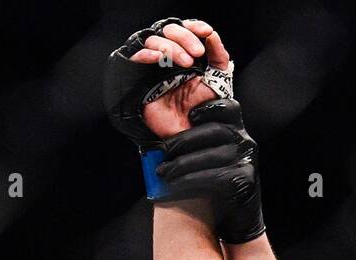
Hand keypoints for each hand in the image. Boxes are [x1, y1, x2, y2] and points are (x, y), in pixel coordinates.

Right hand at [134, 20, 231, 138]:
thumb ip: (219, 58)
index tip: (206, 32)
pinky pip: (136, 57)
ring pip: (154, 40)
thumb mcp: (217, 83)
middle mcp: (169, 58)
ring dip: (171, 48)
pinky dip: (147, 54)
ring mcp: (153, 67)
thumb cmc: (201, 112)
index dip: (194, 27)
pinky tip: (158, 59)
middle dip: (185, 37)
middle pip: (169, 30)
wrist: (190, 135)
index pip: (185, 30)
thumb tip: (213, 35)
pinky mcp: (139, 80)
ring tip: (186, 64)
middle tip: (197, 53)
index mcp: (186, 55)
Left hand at [158, 98, 264, 242]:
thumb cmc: (219, 191)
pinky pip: (212, 176)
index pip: (229, 108)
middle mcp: (246, 143)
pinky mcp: (244, 181)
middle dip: (183, 140)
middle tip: (161, 151)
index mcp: (239, 133)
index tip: (189, 116)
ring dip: (181, 164)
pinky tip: (173, 185)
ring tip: (162, 172)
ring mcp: (247, 162)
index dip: (209, 107)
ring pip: (209, 155)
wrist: (240, 224)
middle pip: (213, 131)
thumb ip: (200, 146)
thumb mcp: (213, 162)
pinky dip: (189, 180)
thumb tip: (164, 140)